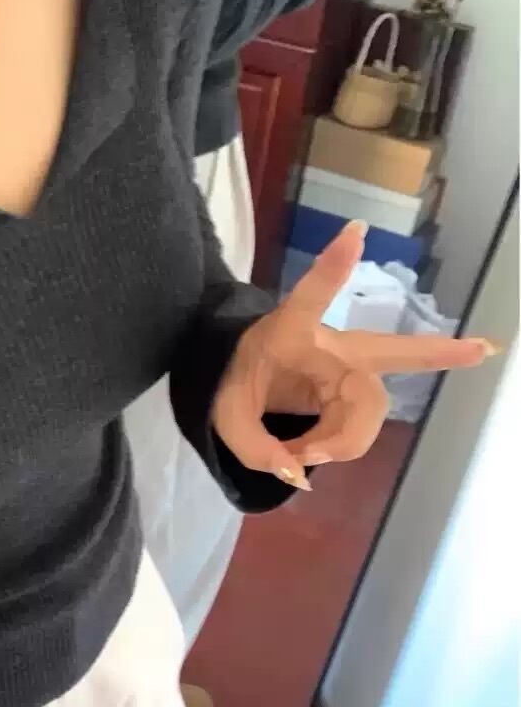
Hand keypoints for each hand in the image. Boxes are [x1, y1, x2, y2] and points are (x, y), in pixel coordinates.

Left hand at [212, 222, 496, 490]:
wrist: (237, 375)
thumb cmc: (233, 378)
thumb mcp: (226, 416)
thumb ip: (256, 448)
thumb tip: (299, 474)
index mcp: (289, 331)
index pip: (311, 298)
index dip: (333, 268)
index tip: (356, 231)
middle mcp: (329, 344)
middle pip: (385, 357)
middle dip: (435, 351)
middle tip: (481, 349)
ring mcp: (348, 366)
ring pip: (371, 408)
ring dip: (341, 441)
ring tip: (300, 453)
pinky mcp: (355, 387)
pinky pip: (363, 424)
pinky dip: (340, 446)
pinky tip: (316, 451)